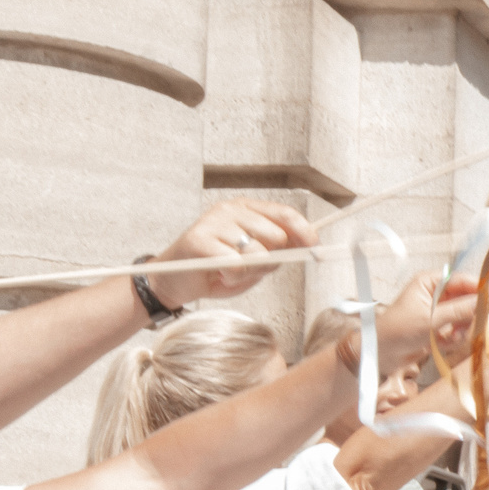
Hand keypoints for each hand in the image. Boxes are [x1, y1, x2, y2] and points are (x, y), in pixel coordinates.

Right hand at [150, 199, 316, 308]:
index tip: (315, 245)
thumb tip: (306, 244)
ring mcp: (213, 222)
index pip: (284, 213)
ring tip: (230, 271)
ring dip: (250, 272)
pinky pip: (236, 265)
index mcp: (245, 209)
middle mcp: (230, 210)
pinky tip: (218, 274)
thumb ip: (276, 251)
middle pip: (276, 236)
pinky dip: (233, 277)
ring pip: (258, 253)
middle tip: (249, 268)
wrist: (173, 280)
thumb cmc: (216, 269)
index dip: (304, 230)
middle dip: (270, 260)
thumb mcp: (254, 260)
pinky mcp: (199, 240)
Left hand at [367, 275, 472, 371]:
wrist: (381, 353)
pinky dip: (455, 338)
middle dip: (469, 314)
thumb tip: (484, 302)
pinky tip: (444, 344)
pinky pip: (458, 329)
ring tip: (452, 337)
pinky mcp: (439, 326)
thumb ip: (458, 311)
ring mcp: (438, 310)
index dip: (479, 288)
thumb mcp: (430, 321)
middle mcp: (436, 293)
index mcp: (429, 283)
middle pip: (466, 298)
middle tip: (471, 325)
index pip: (461, 280)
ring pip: (464, 316)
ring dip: (462, 328)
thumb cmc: (399, 331)